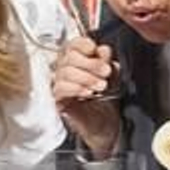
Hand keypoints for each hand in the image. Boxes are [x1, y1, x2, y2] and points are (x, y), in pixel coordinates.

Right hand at [51, 35, 120, 155]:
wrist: (106, 125)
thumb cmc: (105, 99)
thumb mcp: (112, 77)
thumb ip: (107, 62)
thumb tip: (103, 50)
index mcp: (77, 60)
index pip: (72, 44)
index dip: (84, 44)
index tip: (97, 52)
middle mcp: (65, 69)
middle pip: (69, 56)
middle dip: (91, 64)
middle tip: (105, 73)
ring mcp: (59, 84)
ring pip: (65, 71)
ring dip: (87, 77)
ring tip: (100, 86)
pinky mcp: (57, 99)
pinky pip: (60, 88)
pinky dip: (77, 88)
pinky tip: (88, 93)